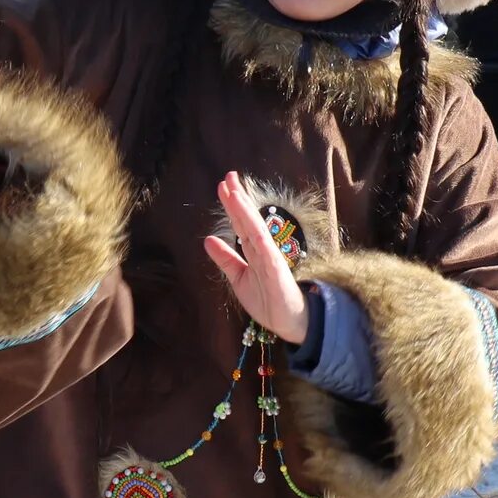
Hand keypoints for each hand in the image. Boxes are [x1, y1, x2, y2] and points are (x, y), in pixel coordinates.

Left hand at [202, 174, 309, 344]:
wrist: (288, 322)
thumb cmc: (267, 300)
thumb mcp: (238, 278)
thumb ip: (225, 259)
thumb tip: (209, 239)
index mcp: (253, 251)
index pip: (240, 223)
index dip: (231, 205)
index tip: (222, 186)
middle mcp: (262, 249)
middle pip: (247, 219)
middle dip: (238, 197)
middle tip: (228, 176)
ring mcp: (270, 256)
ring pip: (254, 227)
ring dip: (244, 209)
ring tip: (233, 190)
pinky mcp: (275, 267)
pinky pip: (264, 246)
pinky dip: (254, 230)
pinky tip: (247, 217)